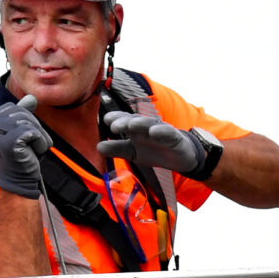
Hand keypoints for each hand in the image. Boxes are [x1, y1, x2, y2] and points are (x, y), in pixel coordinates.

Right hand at [0, 99, 51, 198]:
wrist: (18, 179)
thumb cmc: (21, 156)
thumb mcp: (22, 131)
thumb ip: (24, 113)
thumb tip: (31, 97)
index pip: (16, 108)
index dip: (26, 122)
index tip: (21, 139)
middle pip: (24, 113)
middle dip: (34, 130)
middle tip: (28, 146)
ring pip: (31, 123)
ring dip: (38, 138)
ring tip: (30, 150)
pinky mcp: (10, 140)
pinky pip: (35, 133)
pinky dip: (40, 144)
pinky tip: (31, 154)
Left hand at [100, 111, 221, 181]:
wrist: (181, 157)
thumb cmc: (155, 151)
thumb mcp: (133, 152)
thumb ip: (117, 149)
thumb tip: (97, 147)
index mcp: (135, 129)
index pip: (123, 121)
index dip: (115, 119)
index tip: (105, 121)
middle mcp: (147, 127)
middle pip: (134, 120)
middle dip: (124, 121)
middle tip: (113, 124)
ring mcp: (161, 130)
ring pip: (149, 124)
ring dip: (140, 123)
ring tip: (131, 125)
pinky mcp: (174, 137)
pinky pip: (167, 132)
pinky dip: (161, 131)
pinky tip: (154, 132)